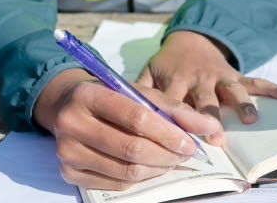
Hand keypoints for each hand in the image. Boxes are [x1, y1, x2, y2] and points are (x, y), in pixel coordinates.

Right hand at [34, 69, 214, 189]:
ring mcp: (67, 152)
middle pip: (132, 148)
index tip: (191, 143)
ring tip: (172, 159)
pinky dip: (141, 177)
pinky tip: (152, 166)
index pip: (136, 118)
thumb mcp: (140, 92)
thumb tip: (209, 127)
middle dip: (167, 154)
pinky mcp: (69, 173)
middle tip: (186, 154)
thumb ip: (174, 108)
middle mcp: (71, 124)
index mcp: (88, 95)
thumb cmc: (112, 96)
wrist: (68, 106)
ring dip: (158, 168)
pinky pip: (116, 184)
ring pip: (126, 171)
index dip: (169, 133)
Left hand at [137, 30, 276, 145]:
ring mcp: (219, 76)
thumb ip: (139, 89)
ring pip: (232, 91)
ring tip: (252, 120)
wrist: (192, 37)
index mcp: (175, 79)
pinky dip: (271, 88)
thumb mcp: (149, 70)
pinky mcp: (235, 75)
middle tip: (218, 137)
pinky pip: (254, 81)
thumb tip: (124, 108)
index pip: (174, 101)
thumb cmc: (168, 63)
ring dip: (242, 105)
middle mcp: (199, 78)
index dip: (176, 118)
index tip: (179, 136)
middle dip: (211, 118)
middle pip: (205, 100)